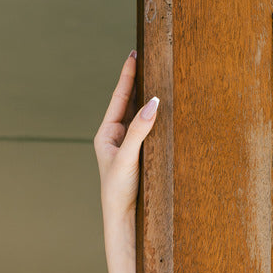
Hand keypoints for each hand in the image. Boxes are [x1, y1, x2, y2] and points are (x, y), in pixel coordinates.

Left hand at [94, 52, 157, 229]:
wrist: (124, 219)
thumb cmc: (118, 190)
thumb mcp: (127, 157)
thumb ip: (140, 130)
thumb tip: (153, 103)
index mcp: (107, 134)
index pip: (119, 97)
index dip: (128, 75)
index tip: (134, 53)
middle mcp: (117, 136)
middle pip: (129, 102)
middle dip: (140, 81)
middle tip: (149, 56)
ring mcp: (129, 145)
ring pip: (140, 115)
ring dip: (149, 98)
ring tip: (159, 75)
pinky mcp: (141, 154)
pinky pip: (149, 129)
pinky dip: (156, 117)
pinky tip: (166, 108)